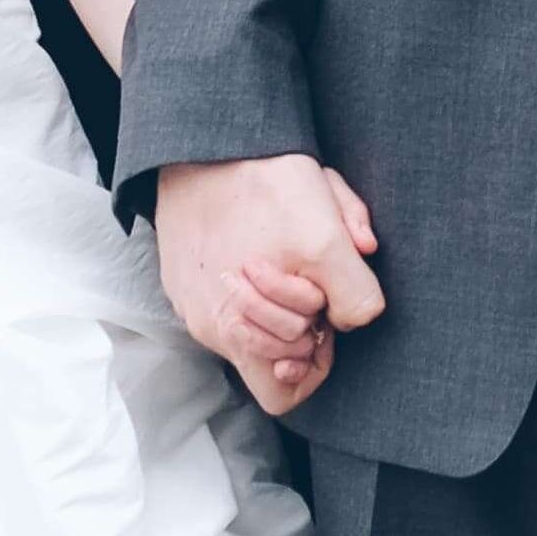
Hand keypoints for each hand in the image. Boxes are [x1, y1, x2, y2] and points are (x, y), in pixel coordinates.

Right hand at [154, 152, 384, 417]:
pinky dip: (249, 294)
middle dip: (301, 331)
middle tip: (313, 287)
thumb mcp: (327, 232)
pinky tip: (260, 253)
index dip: (315, 362)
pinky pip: (225, 311)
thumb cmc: (267, 184)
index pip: (285, 393)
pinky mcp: (181, 286)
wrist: (205, 142)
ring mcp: (193, 308)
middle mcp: (212, 327)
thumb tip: (355, 318)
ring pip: (250, 336)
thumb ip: (354, 291)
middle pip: (272, 364)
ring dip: (277, 310)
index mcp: (242, 327)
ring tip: (286, 266)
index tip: (325, 321)